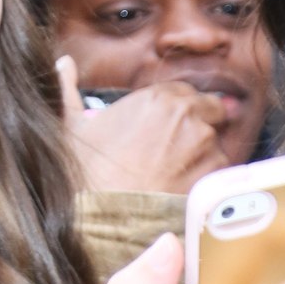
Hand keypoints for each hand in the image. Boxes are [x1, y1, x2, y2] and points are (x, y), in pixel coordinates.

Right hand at [57, 56, 230, 193]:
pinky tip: (183, 190)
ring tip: (176, 174)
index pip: (186, 92)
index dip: (179, 109)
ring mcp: (205, 146)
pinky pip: (220, 174)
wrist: (105, 218)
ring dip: (203, 155)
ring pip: (216, 145)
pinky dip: (207, 180)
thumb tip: (64, 64)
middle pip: (211, 111)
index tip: (170, 126)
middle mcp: (188, 116)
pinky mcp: (215, 177)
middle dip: (201, 125)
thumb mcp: (70, 125)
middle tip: (179, 149)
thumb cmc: (87, 173)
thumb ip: (69, 88)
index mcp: (158, 98)